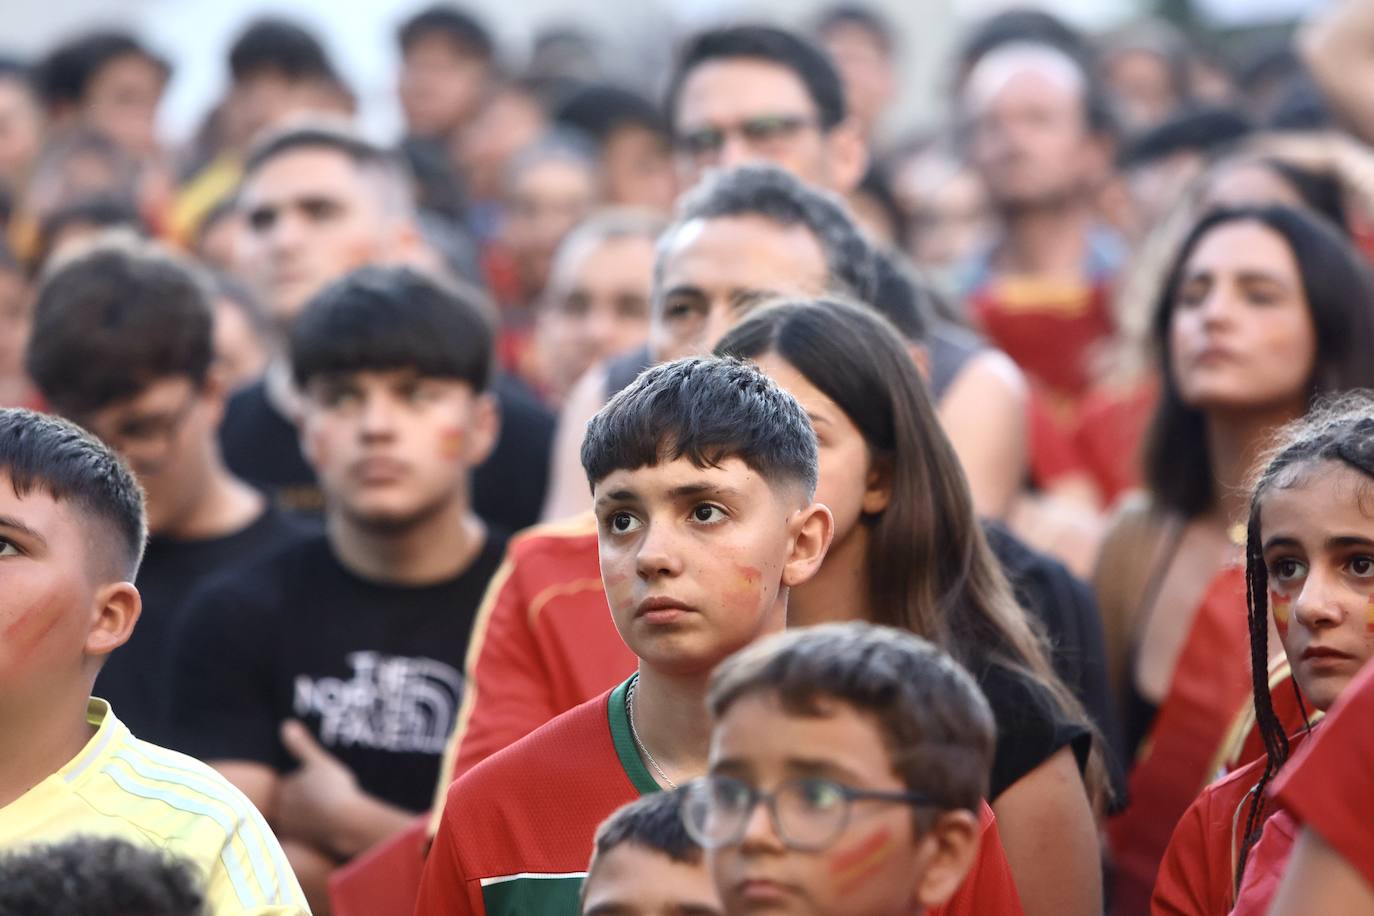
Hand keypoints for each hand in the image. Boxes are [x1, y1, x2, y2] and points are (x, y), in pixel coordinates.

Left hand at [276, 719, 360, 857]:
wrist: (346, 823)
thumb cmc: (333, 789)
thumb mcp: (319, 762)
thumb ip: (301, 746)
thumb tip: (286, 724)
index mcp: (284, 790)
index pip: (290, 785)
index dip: (306, 784)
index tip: (321, 785)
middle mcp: (283, 812)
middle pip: (291, 806)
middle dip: (303, 804)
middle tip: (325, 802)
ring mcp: (293, 831)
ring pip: (298, 823)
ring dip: (308, 820)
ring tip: (328, 818)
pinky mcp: (303, 848)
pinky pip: (306, 840)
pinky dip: (314, 836)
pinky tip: (328, 834)